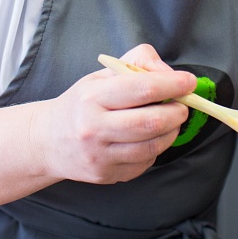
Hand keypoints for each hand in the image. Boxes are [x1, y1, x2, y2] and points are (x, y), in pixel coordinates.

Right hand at [33, 44, 196, 184]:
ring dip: (171, 132)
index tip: (189, 81)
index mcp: (92, 97)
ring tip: (171, 121)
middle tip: (182, 105)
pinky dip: (155, 149)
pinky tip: (149, 139)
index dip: (172, 85)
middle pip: (151, 121)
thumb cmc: (81, 104)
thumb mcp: (100, 75)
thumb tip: (169, 74)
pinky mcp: (106, 175)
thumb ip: (136, 63)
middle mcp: (93, 128)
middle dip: (177, 112)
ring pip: (152, 146)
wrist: (48, 141)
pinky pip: (144, 162)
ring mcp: (100, 155)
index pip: (142, 88)